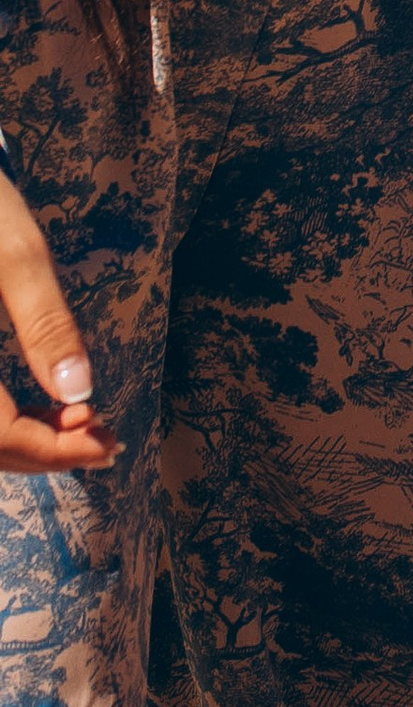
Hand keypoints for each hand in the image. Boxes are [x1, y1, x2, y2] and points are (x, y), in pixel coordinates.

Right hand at [0, 174, 113, 475]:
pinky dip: (4, 421)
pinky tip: (46, 411)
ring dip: (25, 441)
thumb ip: (46, 325)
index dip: (52, 451)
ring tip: (84, 430)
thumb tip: (81, 394)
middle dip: (44, 452)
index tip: (108, 445)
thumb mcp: (17, 254)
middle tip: (106, 443)